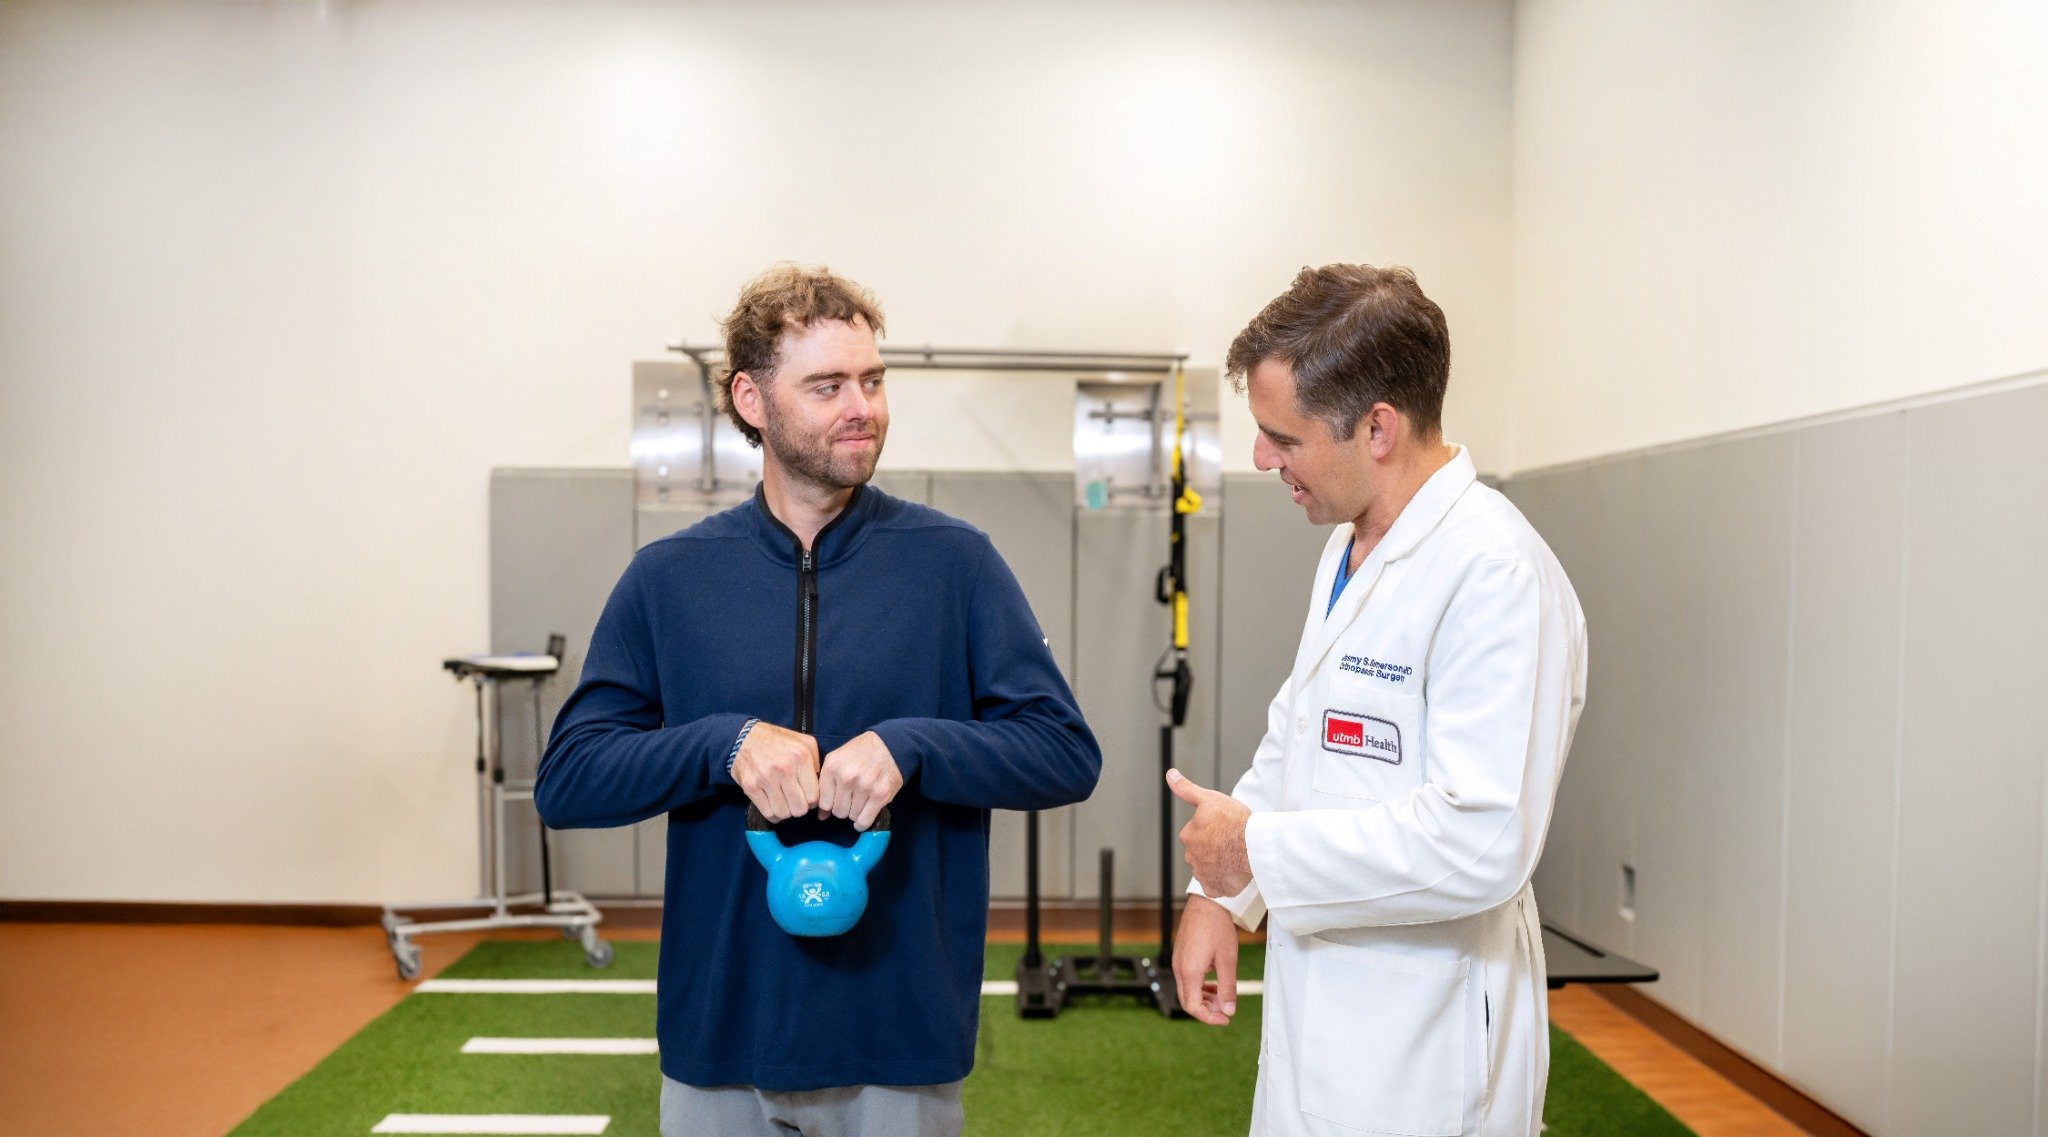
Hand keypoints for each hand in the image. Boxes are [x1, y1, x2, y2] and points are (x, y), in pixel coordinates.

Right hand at [732, 722, 819, 821]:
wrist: (743, 738)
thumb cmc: (776, 741)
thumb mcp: (803, 742)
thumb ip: (816, 760)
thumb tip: (821, 783)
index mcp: (801, 757)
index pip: (814, 796)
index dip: (812, 801)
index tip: (807, 797)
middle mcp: (784, 769)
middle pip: (800, 808)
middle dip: (799, 808)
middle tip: (795, 801)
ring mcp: (766, 779)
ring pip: (784, 813)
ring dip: (785, 812)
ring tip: (783, 802)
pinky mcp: (751, 787)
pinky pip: (768, 813)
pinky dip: (772, 814)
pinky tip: (773, 805)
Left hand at [817, 731, 902, 830]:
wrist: (889, 745)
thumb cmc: (860, 754)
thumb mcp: (837, 761)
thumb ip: (826, 786)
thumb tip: (821, 816)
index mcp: (832, 767)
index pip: (823, 803)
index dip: (830, 804)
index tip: (837, 800)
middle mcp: (847, 777)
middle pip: (838, 811)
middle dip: (844, 808)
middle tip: (852, 798)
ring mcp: (864, 786)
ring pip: (852, 816)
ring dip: (856, 812)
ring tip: (861, 800)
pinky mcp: (880, 795)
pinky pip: (864, 821)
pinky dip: (863, 823)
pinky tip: (864, 815)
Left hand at [1167, 768, 1253, 895]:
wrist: (1254, 845)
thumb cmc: (1235, 821)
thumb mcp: (1209, 798)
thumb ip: (1187, 790)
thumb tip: (1170, 775)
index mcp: (1188, 836)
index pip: (1196, 834)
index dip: (1212, 830)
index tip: (1225, 828)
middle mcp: (1191, 857)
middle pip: (1202, 852)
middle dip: (1213, 849)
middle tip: (1231, 843)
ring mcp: (1203, 874)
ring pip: (1209, 869)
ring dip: (1218, 865)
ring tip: (1235, 857)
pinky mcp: (1215, 888)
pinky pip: (1216, 886)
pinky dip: (1223, 881)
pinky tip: (1233, 872)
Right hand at [1173, 894, 1241, 1025]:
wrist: (1207, 901)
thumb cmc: (1217, 927)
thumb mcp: (1227, 960)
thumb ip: (1227, 988)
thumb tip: (1228, 1010)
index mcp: (1189, 971)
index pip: (1193, 1007)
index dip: (1209, 1018)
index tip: (1226, 1019)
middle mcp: (1179, 968)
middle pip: (1187, 1001)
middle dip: (1206, 1010)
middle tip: (1225, 1010)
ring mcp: (1178, 961)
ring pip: (1186, 990)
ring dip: (1203, 998)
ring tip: (1221, 997)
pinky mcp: (1180, 955)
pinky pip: (1186, 978)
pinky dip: (1199, 986)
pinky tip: (1213, 982)